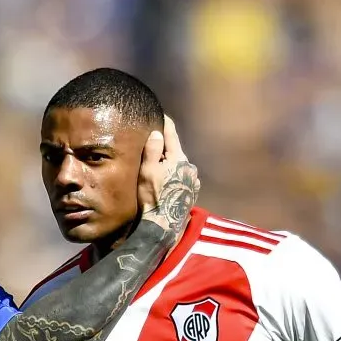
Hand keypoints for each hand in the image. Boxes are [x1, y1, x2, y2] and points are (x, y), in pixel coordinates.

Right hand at [137, 115, 199, 238]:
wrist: (164, 225)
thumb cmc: (153, 197)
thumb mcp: (147, 171)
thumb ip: (153, 150)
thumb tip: (158, 133)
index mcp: (179, 158)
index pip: (171, 134)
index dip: (165, 123)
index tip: (161, 114)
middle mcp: (190, 166)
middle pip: (176, 150)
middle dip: (165, 146)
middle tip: (153, 144)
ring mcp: (194, 180)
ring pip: (180, 165)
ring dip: (170, 163)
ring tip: (158, 166)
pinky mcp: (193, 192)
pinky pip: (183, 177)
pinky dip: (175, 175)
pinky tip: (167, 181)